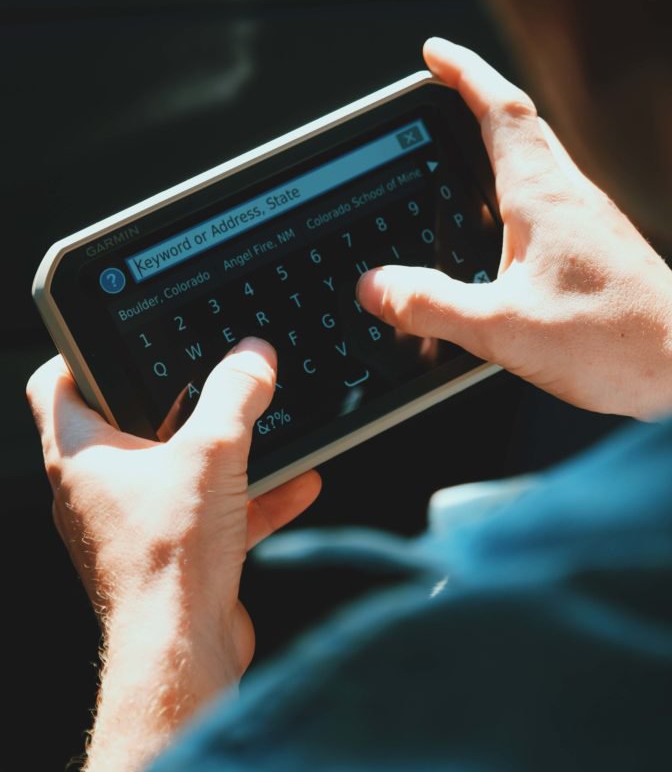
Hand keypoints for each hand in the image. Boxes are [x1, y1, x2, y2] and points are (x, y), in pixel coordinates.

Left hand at [27, 339, 320, 771]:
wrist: (183, 652)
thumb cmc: (168, 561)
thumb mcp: (213, 452)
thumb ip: (236, 394)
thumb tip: (252, 357)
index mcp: (81, 454)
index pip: (56, 383)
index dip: (85, 353)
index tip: (125, 338)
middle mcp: (95, 490)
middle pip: (123, 423)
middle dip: (171, 402)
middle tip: (206, 379)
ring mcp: (130, 525)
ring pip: (171, 470)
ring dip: (218, 452)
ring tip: (260, 430)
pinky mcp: (167, 556)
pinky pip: (206, 512)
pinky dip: (246, 497)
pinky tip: (295, 484)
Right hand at [358, 38, 671, 421]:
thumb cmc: (614, 342)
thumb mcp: (501, 327)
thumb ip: (431, 304)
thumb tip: (376, 287)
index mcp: (543, 195)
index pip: (501, 109)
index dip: (464, 73)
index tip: (434, 53)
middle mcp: (571, 194)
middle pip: (523, 123)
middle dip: (479, 97)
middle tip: (444, 90)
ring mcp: (591, 218)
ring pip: (540, 158)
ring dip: (502, 141)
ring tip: (464, 153)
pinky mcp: (600, 246)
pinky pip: (551, 197)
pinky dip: (518, 189)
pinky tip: (505, 229)